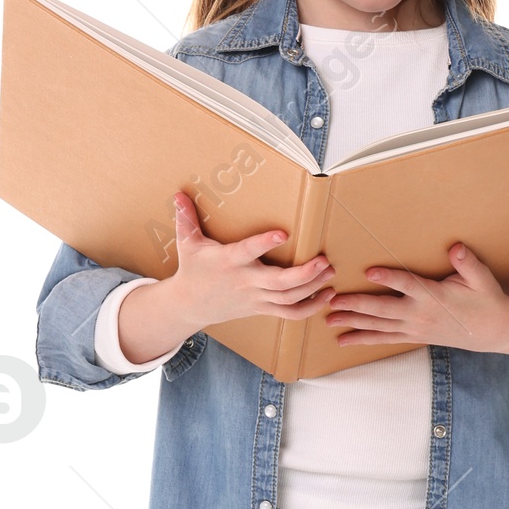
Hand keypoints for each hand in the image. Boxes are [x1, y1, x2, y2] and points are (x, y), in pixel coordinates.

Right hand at [114, 191, 333, 362]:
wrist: (189, 306)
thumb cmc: (192, 271)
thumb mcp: (186, 244)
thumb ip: (186, 218)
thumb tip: (178, 194)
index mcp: (229, 261)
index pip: (248, 252)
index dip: (264, 243)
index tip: (282, 233)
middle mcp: (245, 281)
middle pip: (279, 283)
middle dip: (305, 274)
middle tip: (324, 260)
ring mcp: (255, 298)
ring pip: (289, 299)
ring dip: (313, 288)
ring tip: (330, 273)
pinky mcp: (261, 309)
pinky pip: (289, 314)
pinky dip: (309, 309)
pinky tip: (325, 296)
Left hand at [324, 242, 508, 351]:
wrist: (492, 331)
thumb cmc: (485, 299)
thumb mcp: (481, 278)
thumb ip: (467, 262)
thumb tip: (455, 247)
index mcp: (434, 296)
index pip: (407, 285)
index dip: (389, 277)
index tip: (369, 271)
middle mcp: (419, 314)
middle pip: (383, 309)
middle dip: (356, 305)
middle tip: (333, 301)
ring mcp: (414, 328)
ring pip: (378, 326)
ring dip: (353, 323)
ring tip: (329, 320)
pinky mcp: (413, 337)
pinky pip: (384, 339)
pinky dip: (363, 339)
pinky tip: (344, 340)